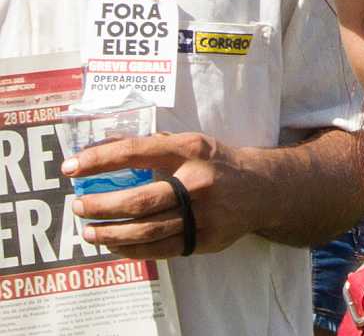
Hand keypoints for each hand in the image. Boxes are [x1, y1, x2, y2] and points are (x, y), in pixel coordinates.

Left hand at [64, 132, 255, 260]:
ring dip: (110, 233)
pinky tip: (114, 245)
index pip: (137, 152)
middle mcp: (198, 181)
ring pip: (146, 231)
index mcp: (192, 150)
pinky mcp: (206, 239)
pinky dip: (130, 250)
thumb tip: (102, 144)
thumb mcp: (190, 144)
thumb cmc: (216, 162)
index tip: (71, 167)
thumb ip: (150, 145)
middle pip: (139, 200)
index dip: (100, 160)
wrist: (263, 188)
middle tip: (79, 206)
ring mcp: (204, 214)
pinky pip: (159, 250)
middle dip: (101, 206)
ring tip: (88, 232)